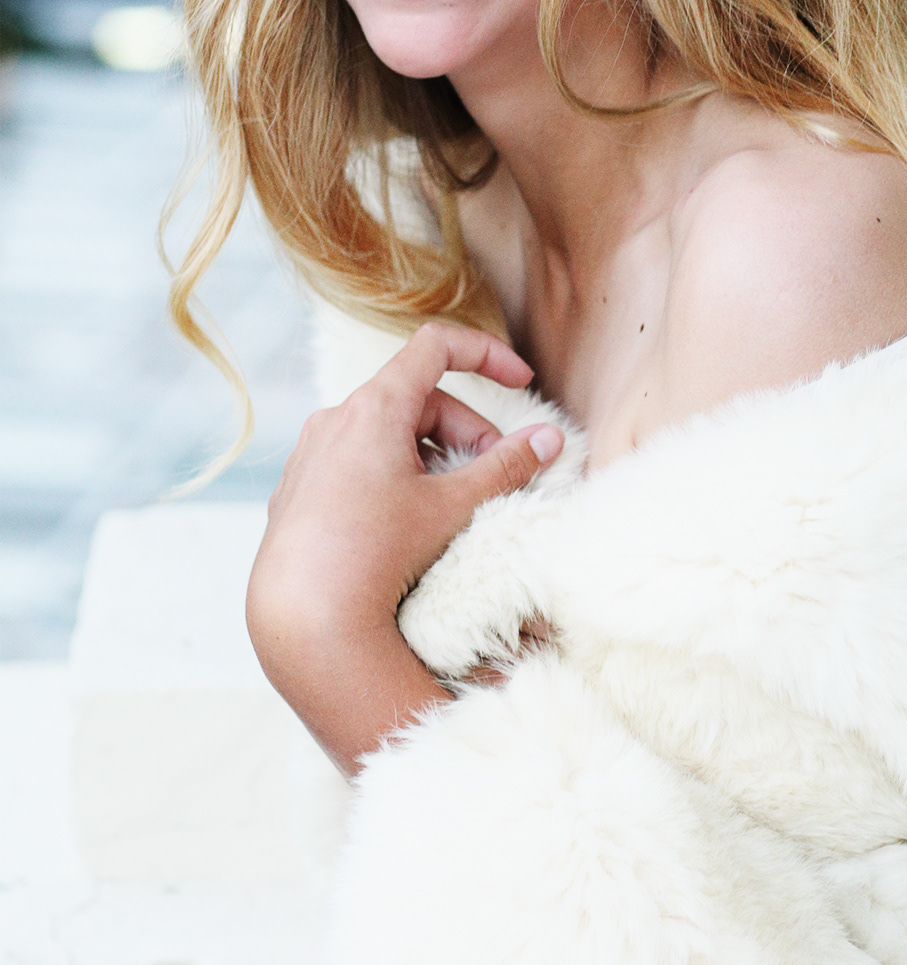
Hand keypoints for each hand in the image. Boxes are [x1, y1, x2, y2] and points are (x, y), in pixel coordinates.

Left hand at [247, 322, 563, 773]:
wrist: (306, 617)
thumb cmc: (379, 555)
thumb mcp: (455, 507)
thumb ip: (507, 466)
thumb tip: (549, 439)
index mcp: (374, 407)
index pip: (436, 346)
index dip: (486, 354)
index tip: (521, 382)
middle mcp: (335, 419)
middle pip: (417, 399)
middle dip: (467, 429)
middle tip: (493, 474)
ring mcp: (311, 454)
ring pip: (385, 433)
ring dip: (430, 455)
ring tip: (451, 504)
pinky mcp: (298, 490)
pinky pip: (355, 464)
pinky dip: (392, 476)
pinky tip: (405, 525)